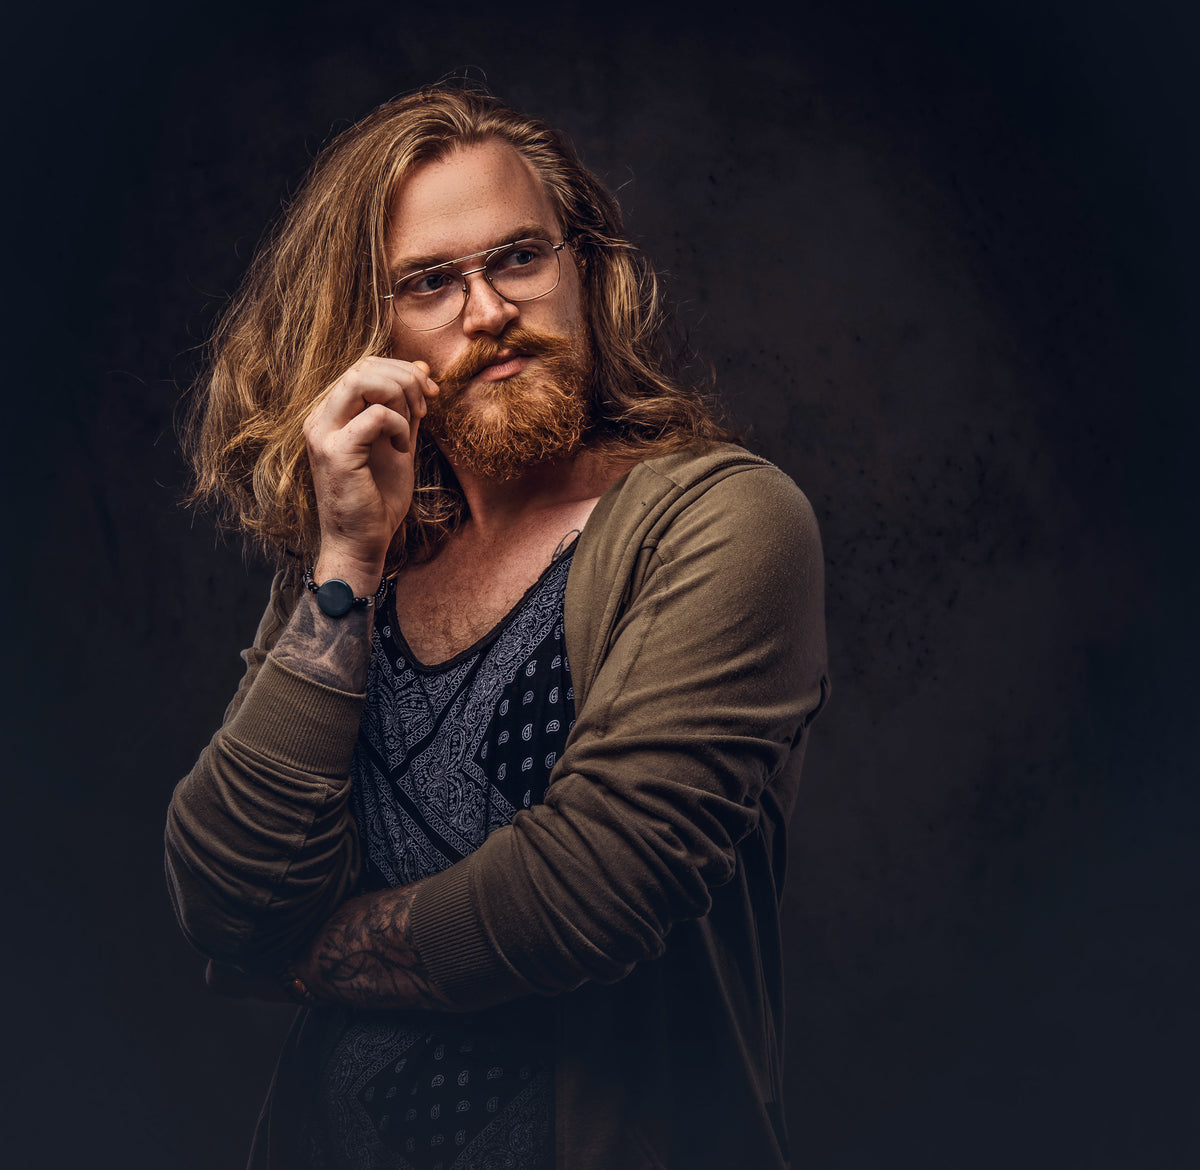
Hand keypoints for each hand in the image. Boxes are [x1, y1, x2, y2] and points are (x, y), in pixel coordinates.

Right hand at [303, 357, 438, 591]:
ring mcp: (323, 433)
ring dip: (400, 394)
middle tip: (428, 404)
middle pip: (363, 366)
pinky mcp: (335, 452)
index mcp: (332, 413)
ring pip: (361, 380)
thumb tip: (421, 369)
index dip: (402, 370)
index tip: (431, 393)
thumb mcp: (400, 444)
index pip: (364, 367)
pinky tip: (403, 448)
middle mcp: (320, 418)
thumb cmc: (378, 499)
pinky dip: (399, 425)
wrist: (363, 543)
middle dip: (405, 378)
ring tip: (415, 421)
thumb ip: (407, 409)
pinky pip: (374, 416)